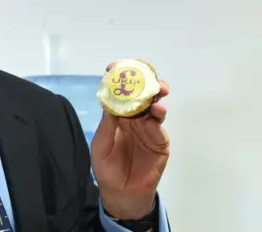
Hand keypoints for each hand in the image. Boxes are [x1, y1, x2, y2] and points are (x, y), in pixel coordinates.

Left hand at [91, 62, 169, 219]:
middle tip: (146, 74)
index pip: (118, 95)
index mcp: (117, 117)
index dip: (118, 81)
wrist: (122, 193)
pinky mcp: (160, 141)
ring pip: (154, 106)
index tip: (116, 67)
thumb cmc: (107, 168)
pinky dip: (160, 116)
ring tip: (158, 89)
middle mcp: (134, 119)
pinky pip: (160, 126)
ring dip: (156, 96)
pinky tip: (157, 111)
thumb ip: (107, 124)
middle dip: (144, 83)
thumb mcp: (101, 145)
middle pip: (140, 96)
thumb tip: (111, 102)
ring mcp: (148, 129)